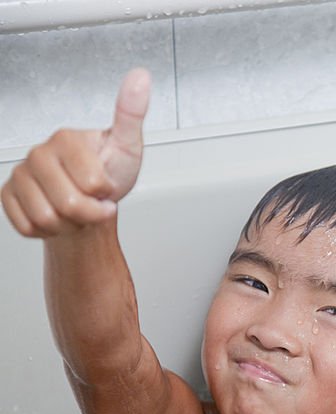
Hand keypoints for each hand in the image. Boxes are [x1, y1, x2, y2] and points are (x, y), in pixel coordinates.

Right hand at [1, 68, 150, 237]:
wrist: (91, 199)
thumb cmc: (110, 172)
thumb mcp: (128, 144)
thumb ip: (131, 113)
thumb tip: (140, 77)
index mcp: (66, 139)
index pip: (93, 183)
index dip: (106, 193)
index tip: (107, 185)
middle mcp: (38, 153)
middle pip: (69, 205)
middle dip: (91, 213)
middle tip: (95, 202)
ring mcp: (20, 174)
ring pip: (47, 219)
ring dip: (70, 223)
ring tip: (78, 209)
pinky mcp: (8, 194)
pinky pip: (27, 226)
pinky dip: (49, 231)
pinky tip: (59, 215)